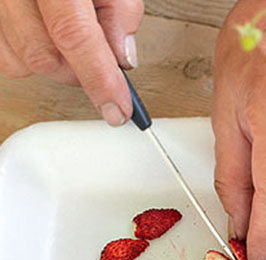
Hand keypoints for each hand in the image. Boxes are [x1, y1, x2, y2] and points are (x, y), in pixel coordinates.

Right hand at [0, 0, 143, 125]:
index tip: (117, 109)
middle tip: (102, 64)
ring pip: (21, 62)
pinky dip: (30, 57)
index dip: (99, 80)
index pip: (74, 36)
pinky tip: (46, 38)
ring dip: (55, 64)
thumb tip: (122, 59)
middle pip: (44, 56)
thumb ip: (120, 12)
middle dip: (80, 73)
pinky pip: (4, 56)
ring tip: (71, 38)